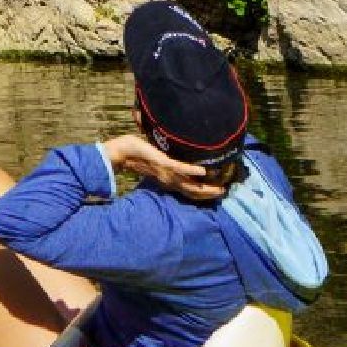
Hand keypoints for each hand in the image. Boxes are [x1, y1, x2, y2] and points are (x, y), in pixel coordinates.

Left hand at [104, 132, 224, 203]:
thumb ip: (167, 159)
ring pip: (189, 184)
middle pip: (192, 192)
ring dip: (205, 187)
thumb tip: (175, 152)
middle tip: (224, 193)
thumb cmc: (137, 153)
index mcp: (168, 180)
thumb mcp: (156, 159)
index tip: (217, 191)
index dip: (203, 193)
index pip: (188, 190)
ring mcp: (166, 172)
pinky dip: (192, 171)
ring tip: (220, 187)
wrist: (122, 152)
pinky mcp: (163, 162)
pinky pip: (180, 168)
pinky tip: (204, 172)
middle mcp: (169, 180)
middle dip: (209, 194)